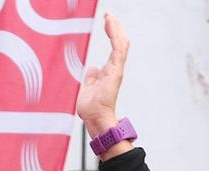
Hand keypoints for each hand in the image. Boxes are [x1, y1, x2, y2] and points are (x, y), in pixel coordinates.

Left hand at [77, 12, 129, 137]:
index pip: (114, 48)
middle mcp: (115, 68)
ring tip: (110, 17)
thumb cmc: (92, 108)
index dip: (112, 34)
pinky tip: (111, 25)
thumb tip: (92, 69)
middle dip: (115, 28)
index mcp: (109, 71)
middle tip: (109, 15)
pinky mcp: (116, 70)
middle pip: (119, 42)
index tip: (107, 22)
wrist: (95, 118)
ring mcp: (117, 68)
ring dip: (115, 28)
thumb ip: (91, 78)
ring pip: (120, 43)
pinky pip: (118, 48)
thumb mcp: (88, 88)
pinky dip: (115, 35)